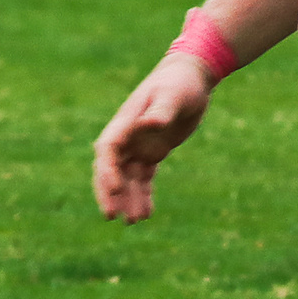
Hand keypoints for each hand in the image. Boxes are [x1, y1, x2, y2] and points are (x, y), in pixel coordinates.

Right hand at [92, 53, 213, 220]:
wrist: (190, 77)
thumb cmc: (179, 82)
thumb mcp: (172, 95)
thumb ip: (160, 111)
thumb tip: (150, 124)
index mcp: (124, 124)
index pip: (107, 151)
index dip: (107, 172)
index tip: (114, 190)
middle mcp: (126, 138)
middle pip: (109, 170)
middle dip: (109, 193)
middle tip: (111, 215)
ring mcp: (137, 147)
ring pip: (127, 179)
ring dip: (128, 200)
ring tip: (134, 222)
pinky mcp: (152, 153)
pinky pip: (144, 179)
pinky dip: (143, 195)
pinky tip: (146, 214)